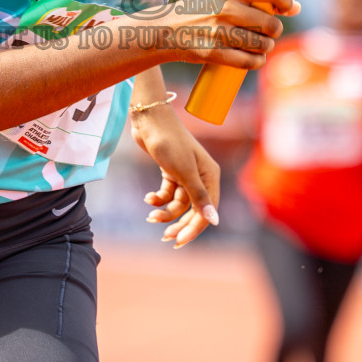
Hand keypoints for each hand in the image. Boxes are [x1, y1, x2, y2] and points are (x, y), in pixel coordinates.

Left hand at [133, 105, 220, 247]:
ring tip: (150, 215)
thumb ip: (199, 197)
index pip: (207, 210)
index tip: (179, 241)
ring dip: (165, 211)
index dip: (195, 228)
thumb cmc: (170, 143)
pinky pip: (167, 193)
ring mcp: (185, 174)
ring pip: (178, 203)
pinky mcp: (171, 171)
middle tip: (165, 237)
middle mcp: (201, 176)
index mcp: (210, 176)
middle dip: (179, 223)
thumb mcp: (184, 172)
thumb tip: (214, 221)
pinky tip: (148, 198)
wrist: (149, 120)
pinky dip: (158, 198)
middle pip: (193, 209)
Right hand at [136, 0, 299, 70]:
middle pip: (272, 24)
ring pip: (263, 45)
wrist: (164, 30)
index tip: (288, 9)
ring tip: (258, 45)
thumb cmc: (200, 11)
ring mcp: (219, 32)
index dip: (287, 2)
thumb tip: (296, 6)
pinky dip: (256, 62)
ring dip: (266, 48)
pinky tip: (253, 58)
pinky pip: (250, 62)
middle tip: (266, 31)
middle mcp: (226, 8)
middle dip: (273, 31)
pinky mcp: (214, 53)